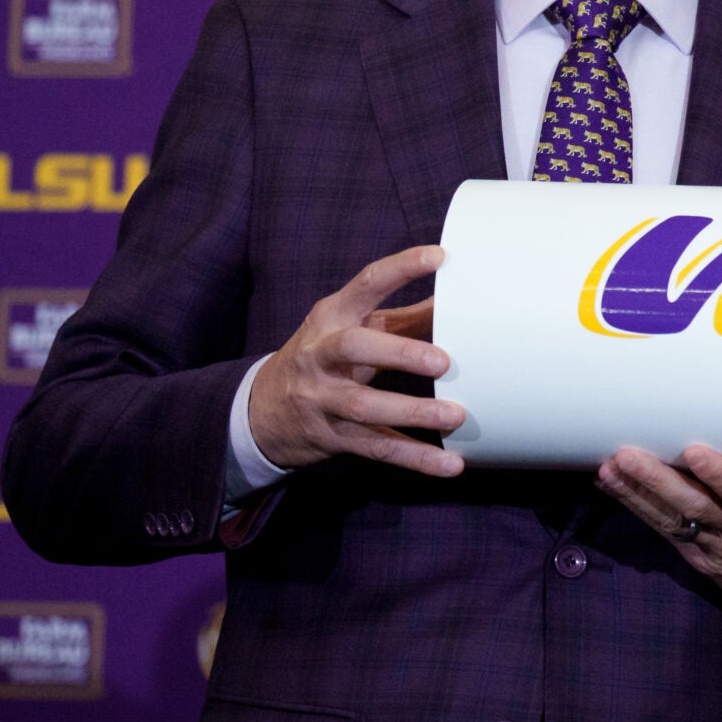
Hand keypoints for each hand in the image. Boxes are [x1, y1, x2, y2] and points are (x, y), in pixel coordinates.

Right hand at [246, 244, 463, 476]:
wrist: (262, 411)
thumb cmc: (326, 357)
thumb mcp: (354, 327)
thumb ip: (404, 316)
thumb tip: (459, 298)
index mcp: (331, 316)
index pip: (366, 284)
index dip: (401, 268)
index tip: (440, 257)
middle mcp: (321, 355)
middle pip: (353, 347)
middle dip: (399, 353)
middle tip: (443, 362)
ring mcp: (323, 399)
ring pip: (365, 407)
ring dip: (413, 413)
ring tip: (456, 416)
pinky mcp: (333, 437)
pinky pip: (377, 447)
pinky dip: (415, 458)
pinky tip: (450, 464)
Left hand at [596, 444, 721, 634]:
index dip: (721, 475)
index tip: (695, 452)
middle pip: (697, 508)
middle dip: (659, 481)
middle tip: (628, 455)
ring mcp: (719, 551)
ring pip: (674, 521)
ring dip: (638, 495)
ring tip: (609, 468)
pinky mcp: (702, 562)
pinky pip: (668, 533)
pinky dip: (640, 509)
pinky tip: (614, 486)